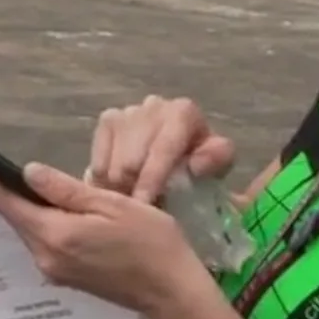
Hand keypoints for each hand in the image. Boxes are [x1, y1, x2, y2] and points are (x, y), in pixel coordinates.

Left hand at [0, 162, 215, 318]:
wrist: (171, 291)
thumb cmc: (151, 241)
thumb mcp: (112, 204)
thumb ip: (67, 190)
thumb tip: (28, 172)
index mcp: (55, 235)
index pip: (9, 204)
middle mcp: (45, 257)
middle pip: (16, 219)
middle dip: (1, 194)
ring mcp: (54, 271)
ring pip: (29, 232)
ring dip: (22, 210)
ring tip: (14, 184)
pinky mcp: (65, 278)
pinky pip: (43, 243)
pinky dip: (39, 224)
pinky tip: (45, 210)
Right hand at [89, 96, 235, 203]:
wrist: (184, 154)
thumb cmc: (202, 161)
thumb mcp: (219, 162)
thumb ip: (217, 159)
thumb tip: (196, 164)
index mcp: (183, 113)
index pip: (162, 148)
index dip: (151, 178)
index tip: (142, 203)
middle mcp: (153, 106)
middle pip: (132, 157)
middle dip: (132, 188)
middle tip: (137, 212)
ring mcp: (127, 112)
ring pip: (112, 162)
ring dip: (117, 189)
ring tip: (128, 204)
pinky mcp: (107, 120)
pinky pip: (98, 160)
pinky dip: (104, 181)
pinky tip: (116, 192)